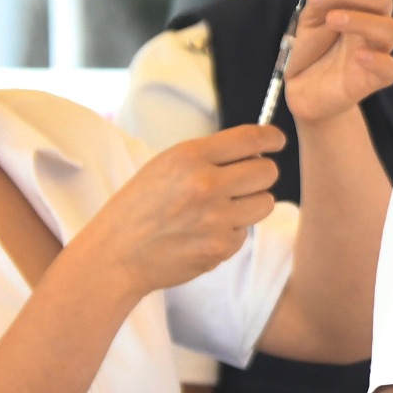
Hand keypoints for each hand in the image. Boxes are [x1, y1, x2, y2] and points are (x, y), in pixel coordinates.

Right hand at [73, 125, 282, 298]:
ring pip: (265, 202)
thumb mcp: (166, 165)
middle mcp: (205, 185)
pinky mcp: (220, 248)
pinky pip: (245, 232)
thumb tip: (256, 151)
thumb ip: (208, 156)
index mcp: (189, 156)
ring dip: (250, 204)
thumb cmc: (140, 207)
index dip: (271, 138)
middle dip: (260, 174)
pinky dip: (231, 232)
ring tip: (220, 208)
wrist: (115, 254)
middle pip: (267, 171)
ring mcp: (215, 219)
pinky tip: (202, 233)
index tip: (276, 141)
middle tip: (244, 180)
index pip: (250, 139)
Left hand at [279, 0, 392, 124]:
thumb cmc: (313, 51)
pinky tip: (359, 57)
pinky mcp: (377, 77)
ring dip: (361, 20)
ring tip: (331, 20)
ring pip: (390, 28)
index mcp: (354, 1)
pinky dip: (379, 60)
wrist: (306, 91)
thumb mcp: (308, 19)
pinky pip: (392, 68)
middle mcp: (370, 21)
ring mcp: (376, 49)